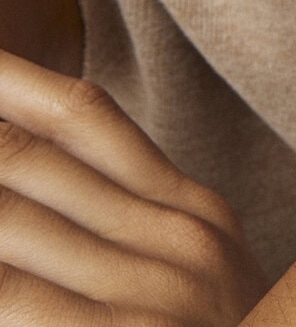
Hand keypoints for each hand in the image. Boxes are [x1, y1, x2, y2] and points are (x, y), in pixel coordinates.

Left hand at [0, 48, 269, 323]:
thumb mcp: (200, 278)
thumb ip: (137, 233)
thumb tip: (42, 203)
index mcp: (193, 208)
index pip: (87, 115)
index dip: (16, 78)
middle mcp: (176, 234)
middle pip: (34, 155)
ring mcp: (151, 290)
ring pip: (9, 216)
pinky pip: (10, 292)